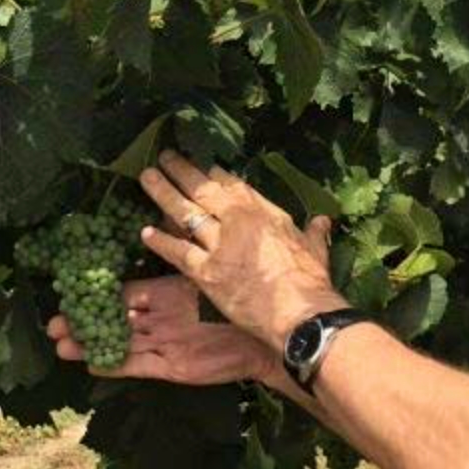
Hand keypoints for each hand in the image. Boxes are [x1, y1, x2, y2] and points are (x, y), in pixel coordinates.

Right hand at [47, 275, 273, 384]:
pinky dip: (117, 365)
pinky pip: (140, 366)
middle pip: (116, 320)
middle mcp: (163, 319)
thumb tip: (166, 224)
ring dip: (91, 346)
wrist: (271, 335)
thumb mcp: (212, 273)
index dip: (99, 293)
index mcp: (169, 294)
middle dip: (85, 322)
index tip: (70, 290)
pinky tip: (91, 365)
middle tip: (51, 324)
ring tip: (59, 346)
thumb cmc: (247, 298)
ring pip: (121, 344)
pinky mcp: (174, 368)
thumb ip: (186, 255)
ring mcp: (167, 344)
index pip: (127, 293)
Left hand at [137, 151, 347, 351]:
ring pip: (183, 212)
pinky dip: (160, 241)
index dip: (213, 173)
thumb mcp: (315, 247)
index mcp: (262, 209)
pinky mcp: (205, 271)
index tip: (201, 164)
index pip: (232, 183)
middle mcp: (236, 219)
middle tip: (164, 156)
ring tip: (146, 177)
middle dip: (181, 170)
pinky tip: (145, 232)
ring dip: (162, 193)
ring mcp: (218, 244)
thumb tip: (322, 220)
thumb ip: (313, 231)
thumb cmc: (311, 279)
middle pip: (202, 189)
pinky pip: (177, 252)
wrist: (299, 311)